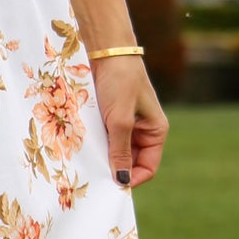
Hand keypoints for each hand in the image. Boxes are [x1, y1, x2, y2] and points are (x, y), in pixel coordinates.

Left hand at [92, 55, 168, 188]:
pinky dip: (95, 146)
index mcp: (155, 131)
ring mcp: (125, 125)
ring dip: (102, 158)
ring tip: (87, 162)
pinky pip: (104, 140)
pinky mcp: (109, 118)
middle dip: (114, 170)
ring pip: (114, 153)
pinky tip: (82, 148)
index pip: (148, 168)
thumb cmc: (120, 82)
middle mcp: (142, 131)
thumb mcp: (120, 120)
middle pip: (130, 163)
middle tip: (94, 177)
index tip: (111, 186)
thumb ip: (120, 152)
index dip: (132, 179)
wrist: (106, 51)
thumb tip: (122, 181)